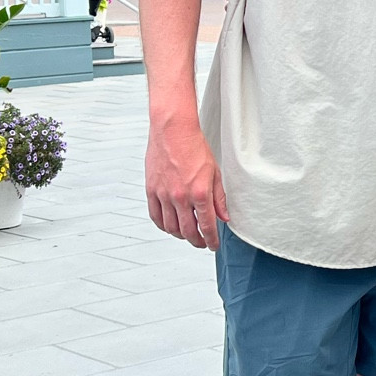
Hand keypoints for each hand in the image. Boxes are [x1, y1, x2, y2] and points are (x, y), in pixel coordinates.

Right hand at [145, 112, 228, 247]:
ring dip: (180, 235)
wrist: (173, 130)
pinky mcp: (151, 190)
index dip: (211, 240)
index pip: (207, 226)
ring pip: (171, 227)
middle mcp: (181, 197)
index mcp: (200, 193)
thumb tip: (223, 216)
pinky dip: (163, 226)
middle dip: (197, 241)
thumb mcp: (214, 172)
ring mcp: (164, 195)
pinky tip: (169, 225)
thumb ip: (219, 198)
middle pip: (188, 232)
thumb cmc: (194, 146)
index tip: (213, 245)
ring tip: (187, 234)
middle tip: (201, 242)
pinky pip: (155, 216)